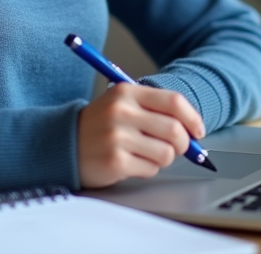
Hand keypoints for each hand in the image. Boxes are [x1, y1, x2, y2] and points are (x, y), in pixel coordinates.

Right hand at [77, 83, 205, 188]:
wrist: (61, 143)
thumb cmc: (99, 125)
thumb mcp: (122, 104)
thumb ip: (155, 110)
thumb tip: (192, 130)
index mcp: (126, 92)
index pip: (173, 101)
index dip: (192, 118)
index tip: (198, 131)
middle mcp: (121, 112)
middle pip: (175, 129)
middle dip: (183, 143)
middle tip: (178, 148)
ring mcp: (117, 137)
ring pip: (166, 152)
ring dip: (164, 158)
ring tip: (148, 154)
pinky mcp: (115, 161)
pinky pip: (151, 169)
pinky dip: (148, 169)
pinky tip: (132, 162)